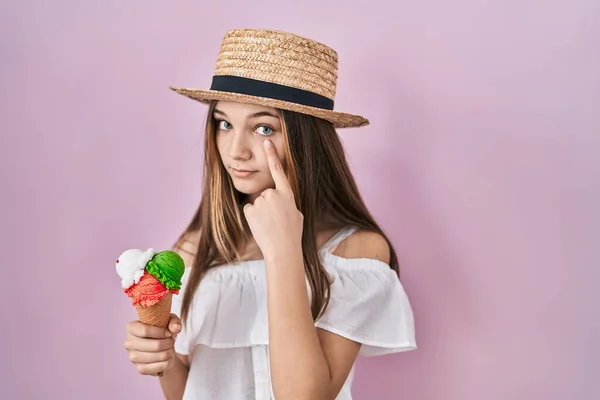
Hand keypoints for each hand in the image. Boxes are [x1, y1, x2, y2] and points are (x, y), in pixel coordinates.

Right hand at [124, 314, 181, 375]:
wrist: (162, 346)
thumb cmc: (163, 330)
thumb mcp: (169, 321)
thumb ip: (174, 321)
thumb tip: (176, 328)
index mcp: (131, 327)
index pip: (145, 330)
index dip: (160, 333)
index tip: (169, 333)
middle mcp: (128, 343)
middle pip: (152, 345)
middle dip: (167, 343)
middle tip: (172, 342)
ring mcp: (132, 357)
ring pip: (153, 357)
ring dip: (167, 353)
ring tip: (170, 349)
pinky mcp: (139, 368)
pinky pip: (153, 368)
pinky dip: (164, 364)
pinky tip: (168, 359)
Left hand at [243, 139, 302, 259]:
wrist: (282, 249)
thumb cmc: (292, 234)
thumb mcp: (296, 214)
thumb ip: (287, 202)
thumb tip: (280, 201)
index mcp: (287, 194)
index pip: (279, 170)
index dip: (272, 155)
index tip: (266, 142)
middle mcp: (273, 193)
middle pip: (266, 194)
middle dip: (268, 205)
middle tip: (276, 220)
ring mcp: (261, 201)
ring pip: (257, 203)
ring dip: (261, 213)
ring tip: (269, 225)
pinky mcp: (250, 209)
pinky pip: (249, 210)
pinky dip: (253, 218)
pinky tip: (261, 226)